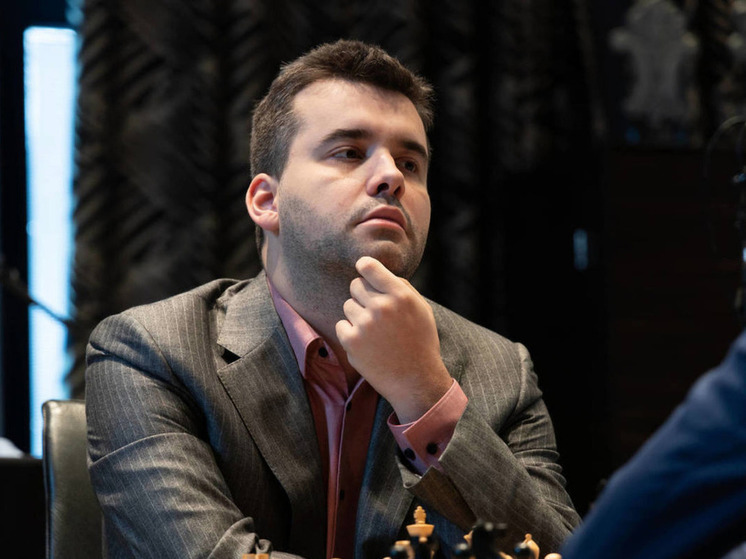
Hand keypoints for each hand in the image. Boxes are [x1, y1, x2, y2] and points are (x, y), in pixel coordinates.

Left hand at [335, 256, 451, 422]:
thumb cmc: (420, 342)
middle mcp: (382, 307)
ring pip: (348, 305)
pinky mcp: (351, 341)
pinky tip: (367, 343)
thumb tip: (378, 271)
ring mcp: (365, 324)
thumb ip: (401, 287)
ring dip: (357, 314)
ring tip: (375, 331)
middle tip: (375, 311)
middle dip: (363, 295)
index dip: (364, 266)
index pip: (369, 267)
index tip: (363, 268)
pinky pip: (341, 325)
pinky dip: (350, 332)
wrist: (415, 381)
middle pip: (356, 285)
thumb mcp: (421, 309)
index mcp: (401, 295)